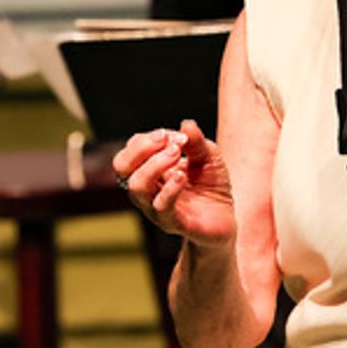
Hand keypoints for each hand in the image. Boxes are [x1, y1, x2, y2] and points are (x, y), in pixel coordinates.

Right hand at [111, 119, 234, 248]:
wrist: (225, 219)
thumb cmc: (211, 185)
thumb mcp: (209, 156)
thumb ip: (197, 141)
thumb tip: (186, 124)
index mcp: (149, 171)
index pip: (131, 150)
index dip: (150, 138)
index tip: (177, 136)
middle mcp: (147, 189)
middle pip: (121, 165)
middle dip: (142, 147)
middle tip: (170, 141)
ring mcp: (156, 207)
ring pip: (137, 185)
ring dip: (155, 164)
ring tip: (178, 155)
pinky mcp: (172, 223)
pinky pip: (160, 206)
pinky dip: (169, 188)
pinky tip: (182, 176)